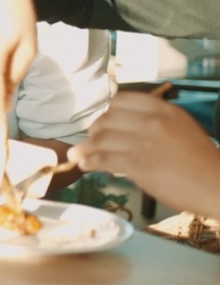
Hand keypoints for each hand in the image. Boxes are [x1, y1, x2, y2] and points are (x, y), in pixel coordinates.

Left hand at [69, 91, 219, 218]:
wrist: (217, 184)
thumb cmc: (200, 160)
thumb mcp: (180, 128)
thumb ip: (153, 123)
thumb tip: (122, 130)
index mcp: (163, 109)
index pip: (121, 100)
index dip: (108, 112)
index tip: (104, 123)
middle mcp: (152, 122)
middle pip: (107, 119)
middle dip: (95, 131)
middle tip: (92, 142)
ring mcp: (144, 142)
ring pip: (101, 139)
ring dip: (85, 148)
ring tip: (78, 155)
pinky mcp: (138, 165)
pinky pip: (103, 159)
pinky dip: (89, 161)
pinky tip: (84, 165)